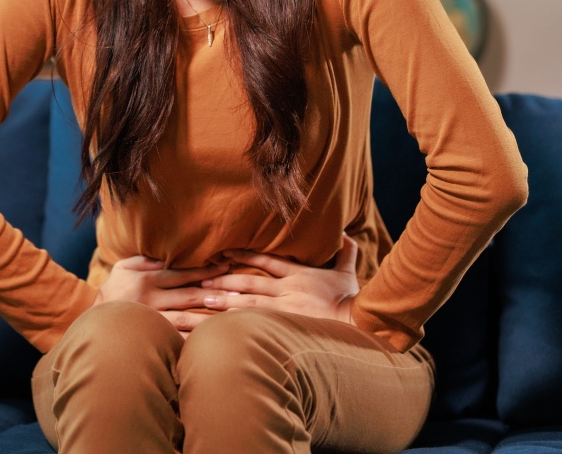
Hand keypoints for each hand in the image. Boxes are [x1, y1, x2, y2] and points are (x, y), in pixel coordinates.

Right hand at [92, 255, 229, 336]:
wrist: (93, 322)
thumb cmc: (113, 291)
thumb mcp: (124, 267)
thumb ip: (145, 258)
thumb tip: (169, 254)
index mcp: (148, 278)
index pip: (182, 273)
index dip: (205, 270)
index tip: (226, 266)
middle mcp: (152, 299)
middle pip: (189, 295)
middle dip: (215, 293)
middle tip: (239, 292)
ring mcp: (152, 321)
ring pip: (186, 319)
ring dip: (210, 318)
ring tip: (231, 317)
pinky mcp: (152, 339)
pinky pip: (176, 340)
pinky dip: (195, 339)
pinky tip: (212, 340)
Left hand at [199, 233, 359, 324]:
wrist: (360, 324)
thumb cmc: (352, 300)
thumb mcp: (348, 272)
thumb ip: (345, 252)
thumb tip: (346, 233)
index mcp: (298, 275)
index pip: (265, 260)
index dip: (243, 255)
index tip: (224, 253)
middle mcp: (288, 290)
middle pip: (250, 283)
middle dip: (224, 280)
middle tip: (201, 279)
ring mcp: (286, 310)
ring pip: (249, 304)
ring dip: (224, 302)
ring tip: (203, 299)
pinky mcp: (287, 328)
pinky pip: (257, 326)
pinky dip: (238, 325)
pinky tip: (220, 326)